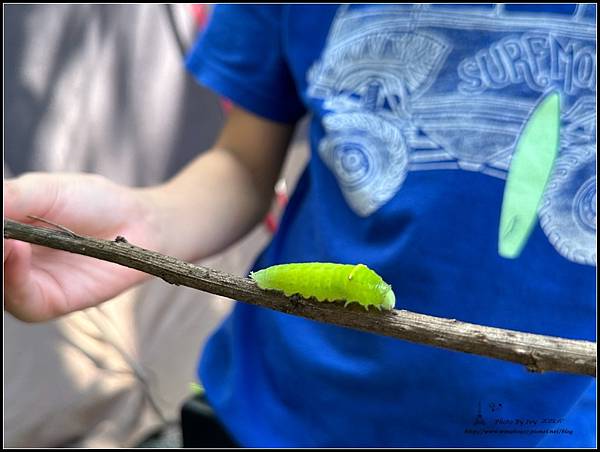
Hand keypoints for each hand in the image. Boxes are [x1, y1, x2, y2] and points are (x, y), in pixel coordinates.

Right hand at [4, 173, 161, 321]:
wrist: (139, 222)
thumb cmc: (93, 202)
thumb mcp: (44, 191)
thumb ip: (9, 198)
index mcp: (1, 232)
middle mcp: (5, 261)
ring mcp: (22, 284)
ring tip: (4, 239)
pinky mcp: (46, 303)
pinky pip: (19, 299)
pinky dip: (12, 276)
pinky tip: (15, 249)